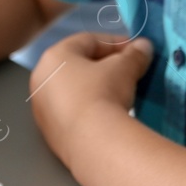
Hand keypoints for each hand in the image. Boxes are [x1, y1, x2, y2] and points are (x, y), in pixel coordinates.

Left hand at [29, 33, 153, 173]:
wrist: (92, 143)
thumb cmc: (103, 94)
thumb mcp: (124, 69)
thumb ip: (134, 54)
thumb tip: (144, 46)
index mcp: (54, 57)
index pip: (88, 41)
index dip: (116, 43)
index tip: (136, 50)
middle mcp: (41, 80)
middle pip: (78, 66)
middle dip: (106, 66)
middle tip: (130, 71)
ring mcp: (42, 109)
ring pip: (73, 91)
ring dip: (96, 89)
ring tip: (122, 94)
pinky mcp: (50, 133)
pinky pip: (71, 113)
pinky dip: (88, 110)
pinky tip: (107, 116)